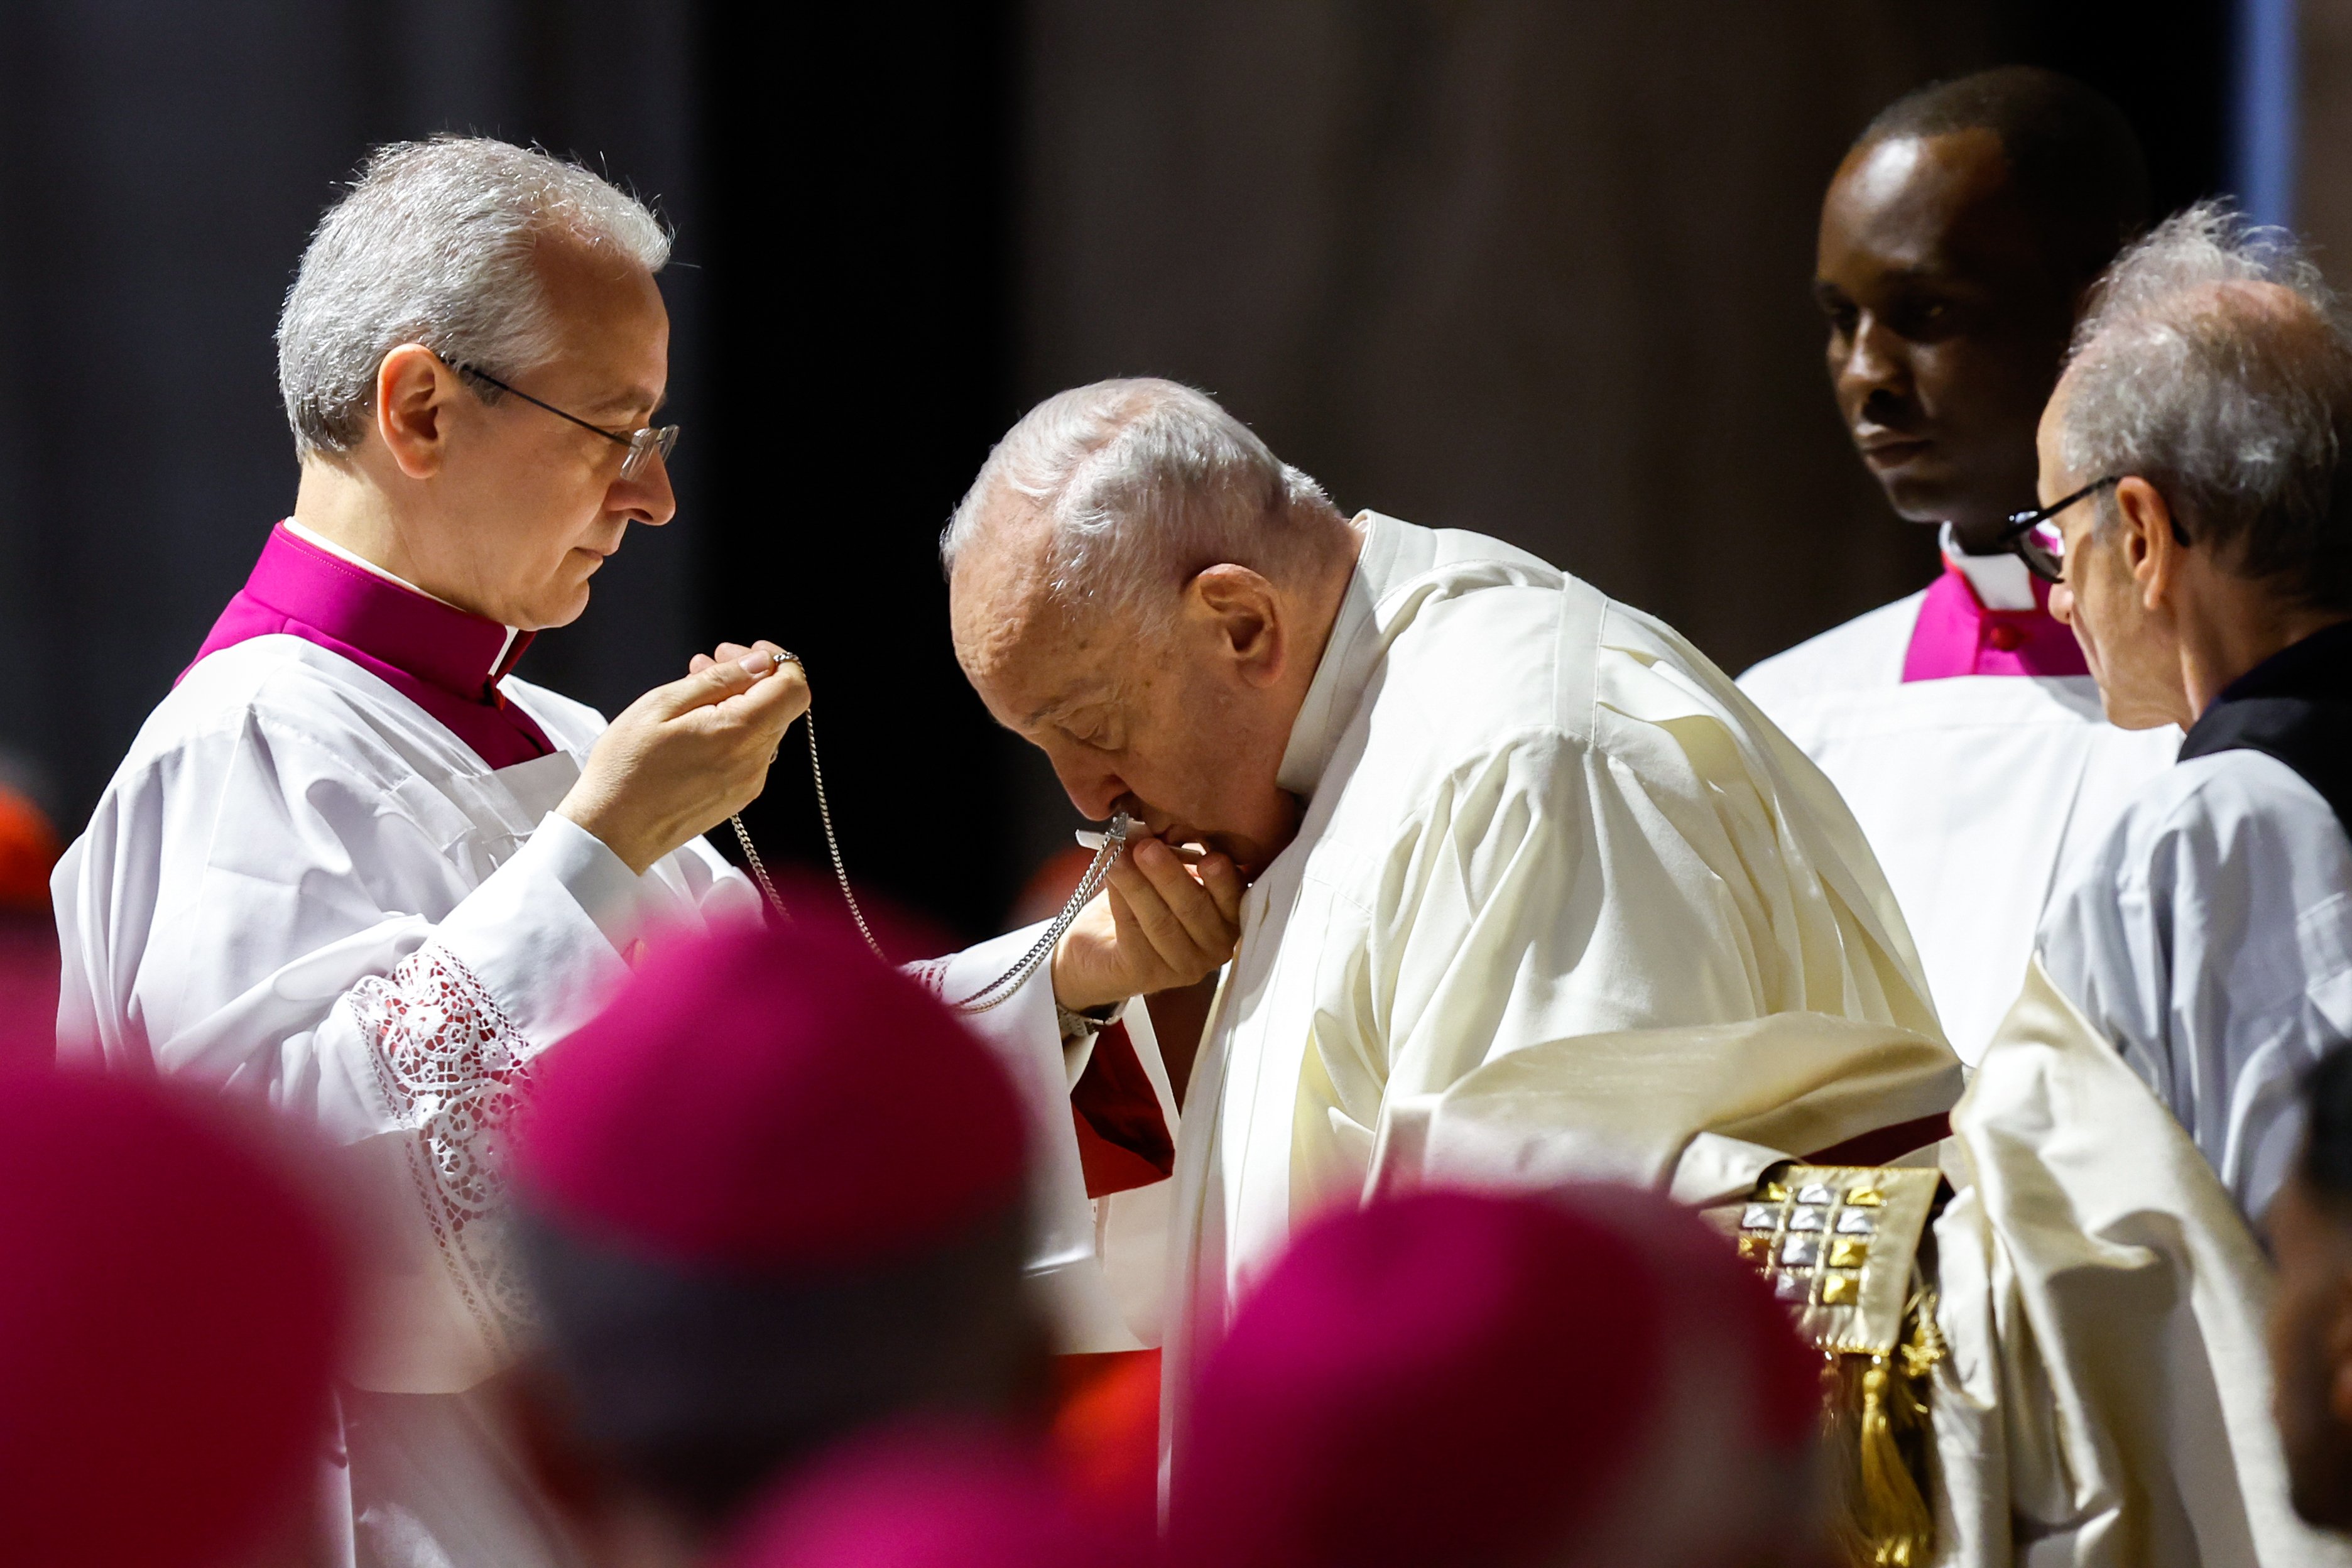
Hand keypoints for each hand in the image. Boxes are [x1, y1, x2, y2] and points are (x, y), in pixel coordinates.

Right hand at [556, 643, 809, 873]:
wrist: (612, 833)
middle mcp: (753, 762)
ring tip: (694, 691)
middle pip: (779, 706)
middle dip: (751, 676)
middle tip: (709, 663)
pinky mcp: (737, 796)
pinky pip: (750, 752)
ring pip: (764, 727)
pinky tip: (698, 723)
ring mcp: (748, 783)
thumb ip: (718, 681)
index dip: (778, 661)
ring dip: (740, 702)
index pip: (794, 689)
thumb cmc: (625, 770)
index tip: (750, 652)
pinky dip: (734, 728)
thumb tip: (760, 663)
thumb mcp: (662, 706)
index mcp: (739, 734)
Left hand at [1050, 835, 1244, 1011]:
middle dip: (1170, 875)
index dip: (1223, 880)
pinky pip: (1133, 934)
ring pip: (1161, 922)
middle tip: (1147, 847)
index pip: (1233, 898)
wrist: (1100, 947)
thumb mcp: (1164, 873)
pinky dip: (1120, 901)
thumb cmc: (1142, 904)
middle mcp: (1215, 948)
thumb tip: (1152, 829)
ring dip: (1138, 885)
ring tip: (1118, 856)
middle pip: (1195, 909)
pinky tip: (1108, 876)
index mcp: (1229, 917)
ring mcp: (1183, 967)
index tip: (1210, 857)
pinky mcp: (1146, 975)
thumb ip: (1170, 855)